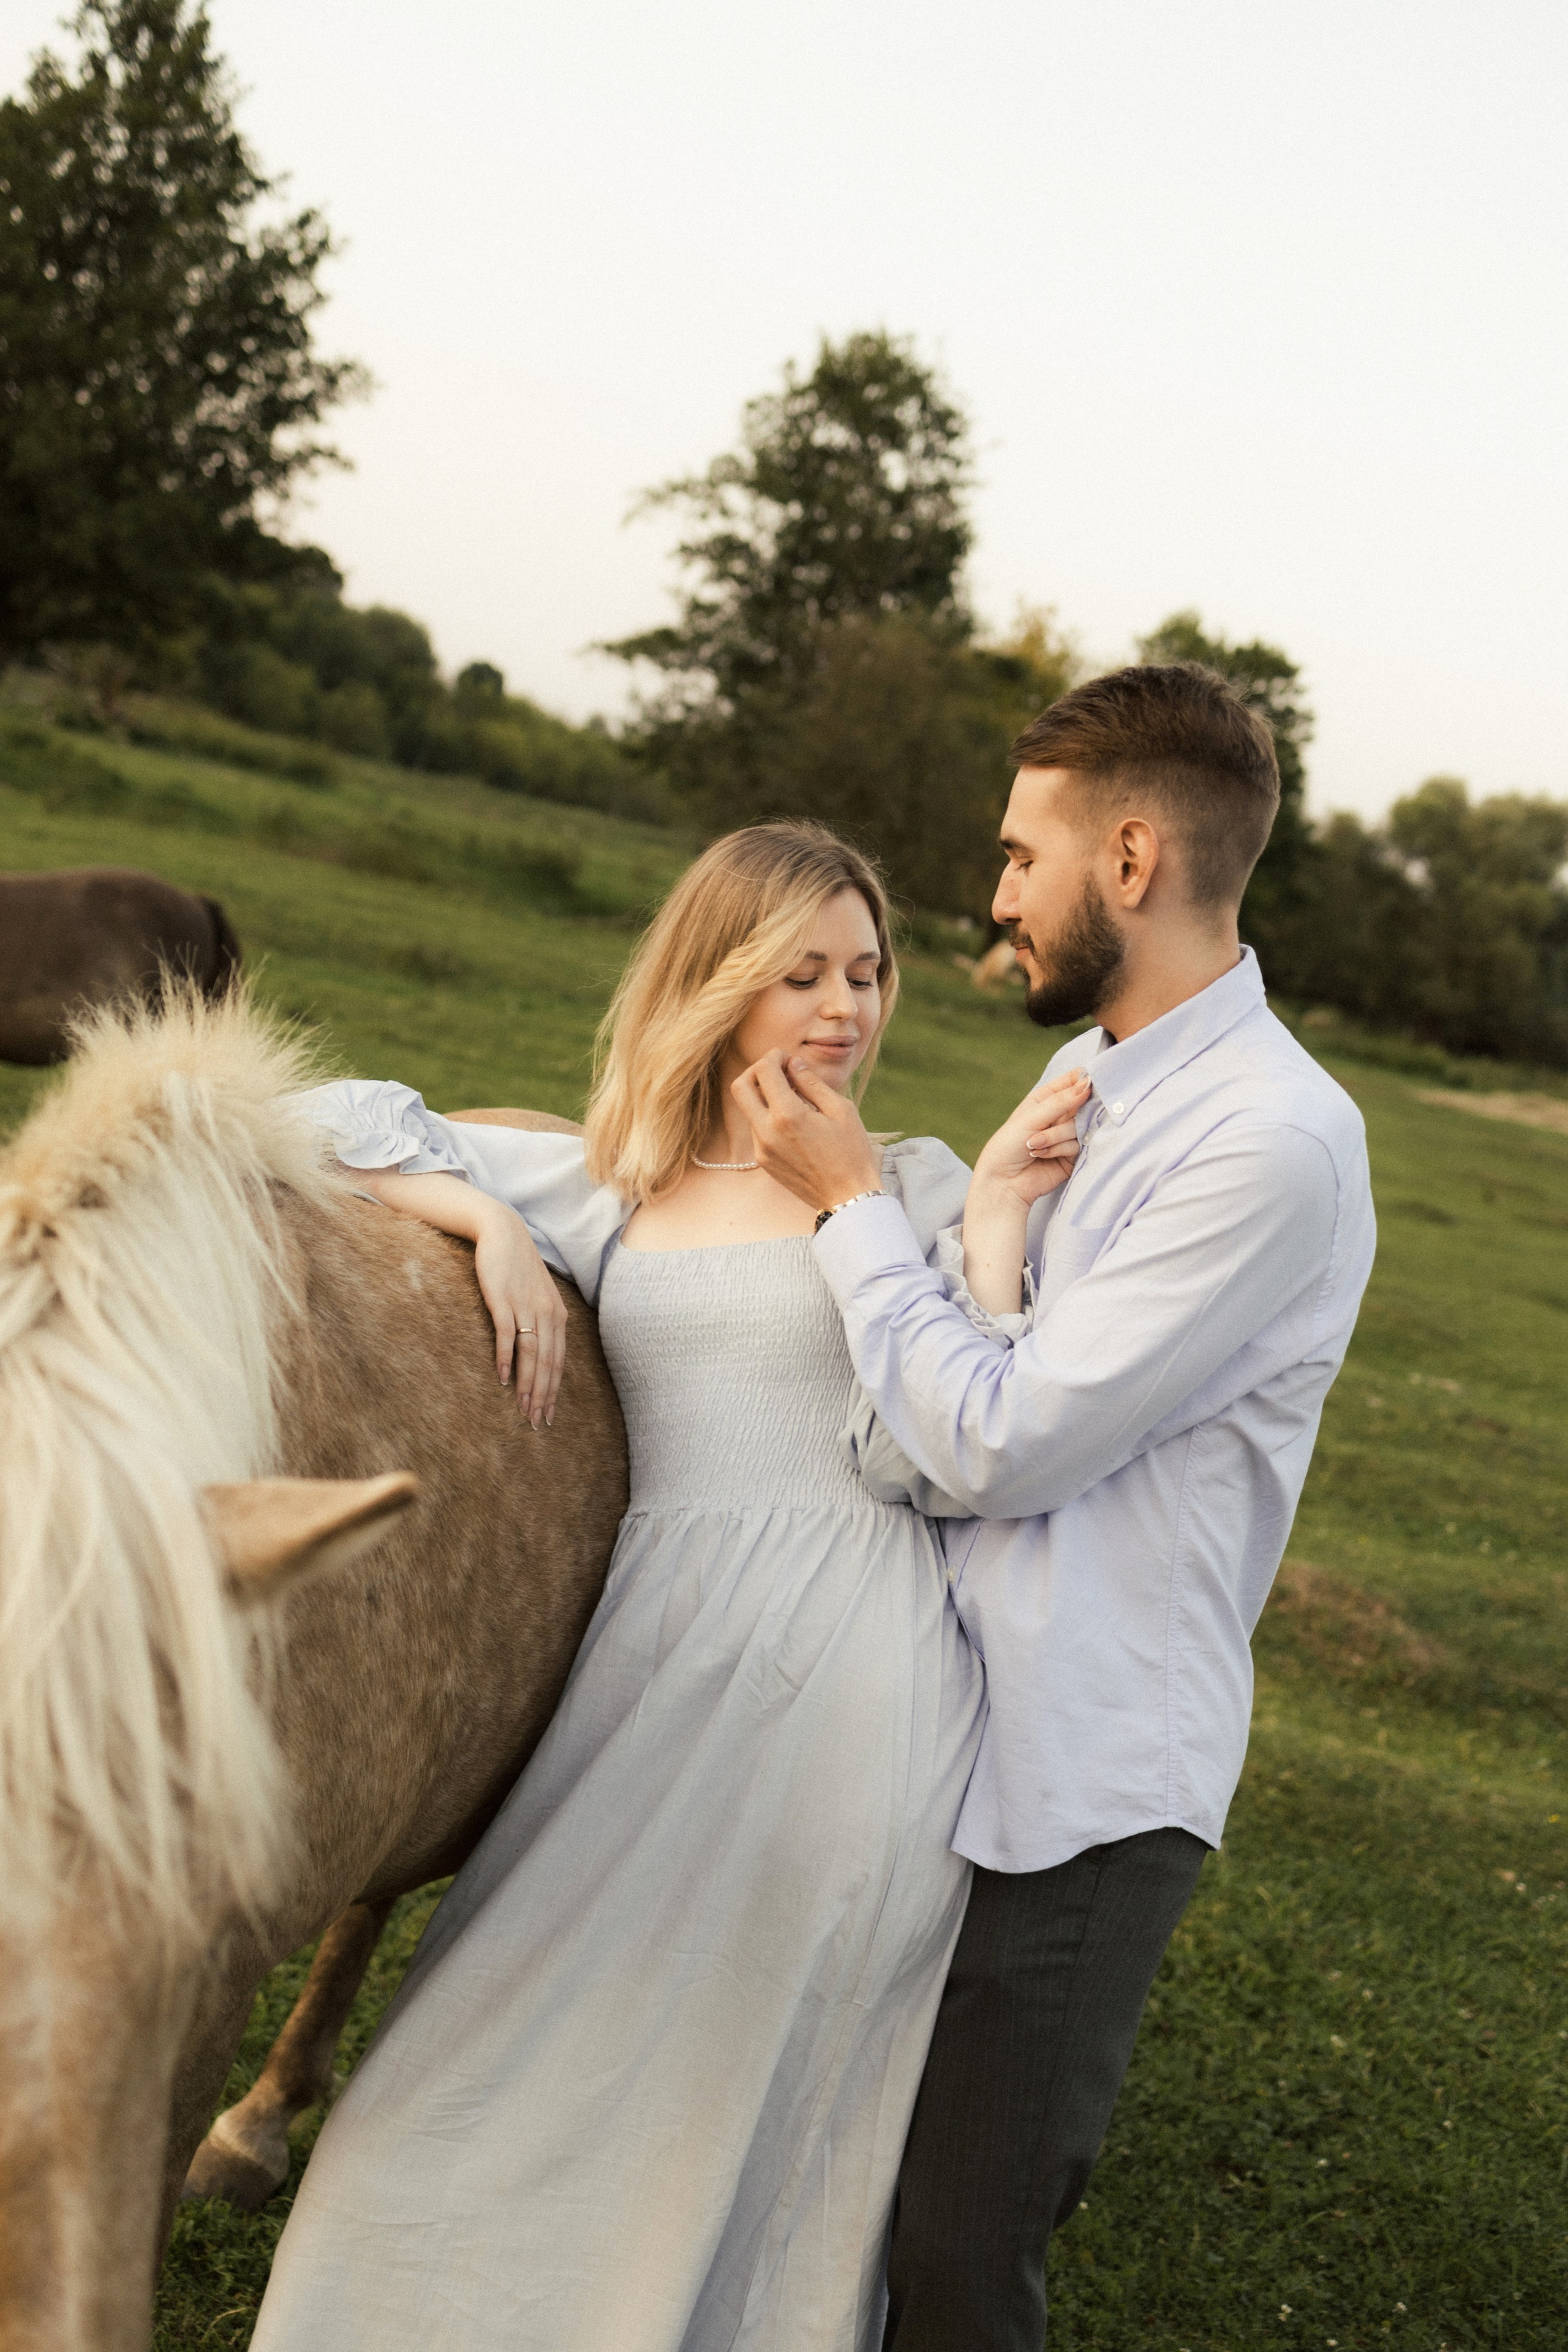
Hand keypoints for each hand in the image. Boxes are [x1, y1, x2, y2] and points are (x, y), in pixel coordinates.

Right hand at [472, 1204, 567, 1428]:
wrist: (503, 1233)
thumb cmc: (518, 1267)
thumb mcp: (538, 1296)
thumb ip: (542, 1321)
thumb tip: (540, 1352)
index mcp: (558, 1315)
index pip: (559, 1361)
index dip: (554, 1390)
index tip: (550, 1415)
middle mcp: (547, 1313)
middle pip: (548, 1363)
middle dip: (543, 1396)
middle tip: (537, 1422)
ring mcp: (525, 1306)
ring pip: (532, 1353)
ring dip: (527, 1384)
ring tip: (523, 1408)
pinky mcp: (503, 1300)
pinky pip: (508, 1335)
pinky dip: (507, 1359)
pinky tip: (503, 1378)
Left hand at [731, 1051, 882, 1211]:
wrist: (848, 1198)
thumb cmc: (851, 1152)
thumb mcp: (840, 1110)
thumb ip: (812, 1083)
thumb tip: (792, 1064)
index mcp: (788, 1116)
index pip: (764, 1071)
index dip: (775, 1056)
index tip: (788, 1059)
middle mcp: (767, 1132)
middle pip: (740, 1086)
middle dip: (756, 1070)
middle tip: (779, 1071)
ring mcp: (761, 1148)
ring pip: (747, 1108)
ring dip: (763, 1094)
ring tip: (792, 1097)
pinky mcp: (763, 1161)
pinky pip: (756, 1128)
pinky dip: (768, 1115)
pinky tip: (792, 1120)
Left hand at [972, 1068, 1090, 1211]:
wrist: (1003, 1182)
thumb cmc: (1009, 1144)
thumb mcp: (1032, 1117)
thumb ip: (1061, 1101)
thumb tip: (1088, 1084)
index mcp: (1046, 1098)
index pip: (1073, 1081)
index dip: (1082, 1082)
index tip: (1086, 1088)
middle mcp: (1059, 1115)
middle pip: (1082, 1104)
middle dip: (1065, 1115)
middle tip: (1049, 1123)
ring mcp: (1067, 1135)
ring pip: (1079, 1127)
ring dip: (1055, 1136)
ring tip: (1034, 1145)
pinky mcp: (1073, 1155)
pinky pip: (1077, 1145)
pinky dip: (1059, 1149)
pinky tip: (1041, 1155)